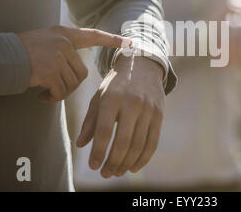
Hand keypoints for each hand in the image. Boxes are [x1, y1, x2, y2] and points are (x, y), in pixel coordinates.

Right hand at [17, 25, 130, 103]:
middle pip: (80, 72)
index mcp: (64, 33)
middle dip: (70, 84)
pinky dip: (53, 98)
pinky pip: (61, 92)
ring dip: (60, 92)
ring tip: (46, 91)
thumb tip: (76, 71)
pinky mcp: (50, 70)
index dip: (112, 40)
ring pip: (72, 83)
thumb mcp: (46, 40)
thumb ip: (63, 48)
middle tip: (55, 88)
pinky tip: (42, 97)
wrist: (1, 56)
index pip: (93, 35)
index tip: (130, 42)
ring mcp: (57, 55)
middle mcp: (63, 42)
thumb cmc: (21, 51)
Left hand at [76, 54, 164, 177]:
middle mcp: (131, 104)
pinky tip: (133, 167)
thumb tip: (81, 145)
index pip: (105, 131)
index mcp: (112, 99)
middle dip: (113, 162)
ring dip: (127, 163)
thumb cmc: (116, 84)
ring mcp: (148, 110)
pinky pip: (153, 142)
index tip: (92, 166)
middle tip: (105, 174)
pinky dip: (143, 158)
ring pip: (139, 145)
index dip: (98, 152)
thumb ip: (90, 121)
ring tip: (117, 172)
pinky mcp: (159, 115)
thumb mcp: (99, 97)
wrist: (142, 66)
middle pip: (123, 141)